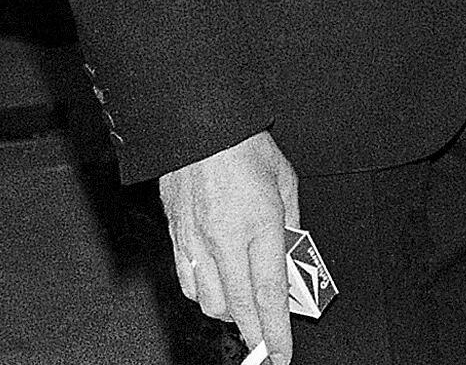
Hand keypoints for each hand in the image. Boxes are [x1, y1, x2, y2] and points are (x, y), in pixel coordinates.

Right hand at [162, 130, 299, 362]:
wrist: (196, 123)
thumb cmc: (242, 144)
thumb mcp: (285, 178)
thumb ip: (290, 220)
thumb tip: (290, 251)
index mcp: (259, 224)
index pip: (268, 293)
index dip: (276, 330)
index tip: (282, 352)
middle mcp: (224, 239)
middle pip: (237, 307)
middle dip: (254, 335)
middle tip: (266, 348)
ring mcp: (195, 241)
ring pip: (208, 301)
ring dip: (229, 313)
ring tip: (244, 310)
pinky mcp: (176, 236)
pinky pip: (187, 282)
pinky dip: (203, 293)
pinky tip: (215, 287)